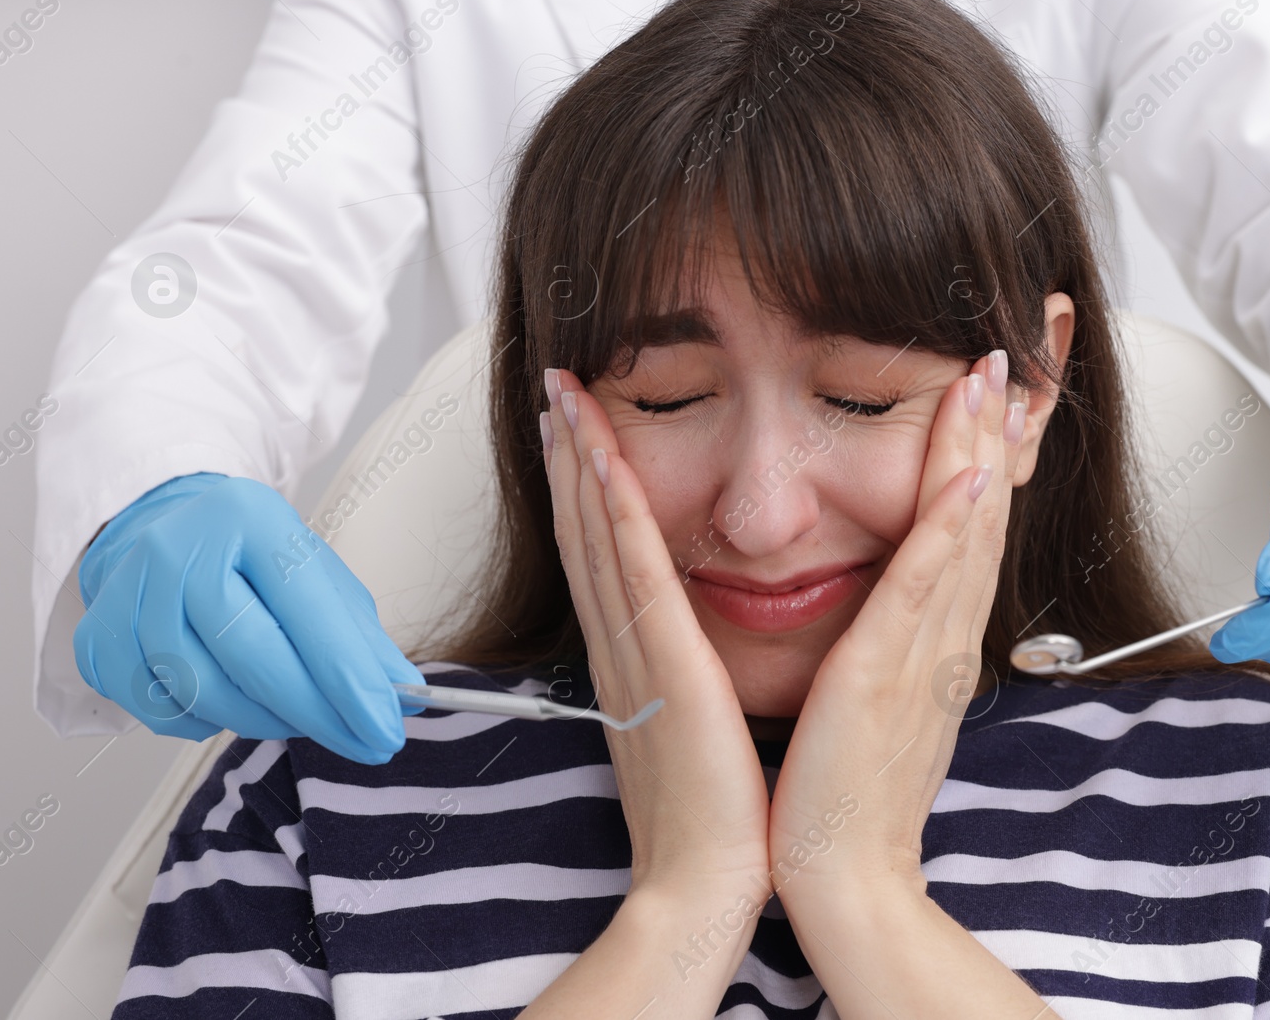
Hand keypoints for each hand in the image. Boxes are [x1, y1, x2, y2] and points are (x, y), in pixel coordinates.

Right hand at [74, 473, 424, 763]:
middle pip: (255, 658)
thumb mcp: (315, 574)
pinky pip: (165, 714)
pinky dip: (208, 722)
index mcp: (249, 517)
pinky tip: (227, 697)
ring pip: (209, 694)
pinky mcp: (97, 641)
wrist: (165, 530)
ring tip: (295, 711)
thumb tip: (401, 694)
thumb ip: (358, 634)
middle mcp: (180, 549)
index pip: (308, 610)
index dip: (350, 680)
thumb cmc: (253, 558)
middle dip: (319, 714)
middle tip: (362, 742)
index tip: (388, 729)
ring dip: (265, 720)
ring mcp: (129, 595)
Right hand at [543, 368, 771, 899]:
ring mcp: (635, 650)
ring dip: (581, 461)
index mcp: (632, 660)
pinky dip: (613, 511)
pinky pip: (634, 570)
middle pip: (585, 531)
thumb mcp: (688, 732)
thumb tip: (683, 657)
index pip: (601, 556)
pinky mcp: (663, 662)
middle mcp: (620, 645)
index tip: (578, 432)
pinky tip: (603, 458)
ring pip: (599, 535)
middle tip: (556, 388)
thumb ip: (678, 684)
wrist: (707, 881)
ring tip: (565, 396)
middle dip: (569, 456)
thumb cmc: (713, 817)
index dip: (584, 490)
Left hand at [767, 350, 1025, 903]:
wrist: (841, 876)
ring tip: (989, 377)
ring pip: (961, 533)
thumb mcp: (878, 705)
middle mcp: (939, 639)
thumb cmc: (846, 797)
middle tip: (1004, 358)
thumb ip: (889, 651)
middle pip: (978, 518)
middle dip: (990, 434)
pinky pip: (923, 587)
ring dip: (977, 451)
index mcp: (931, 645)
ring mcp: (921, 653)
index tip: (985, 398)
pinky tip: (968, 475)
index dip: (979, 462)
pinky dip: (951, 528)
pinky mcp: (886, 673)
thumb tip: (888, 617)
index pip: (965, 535)